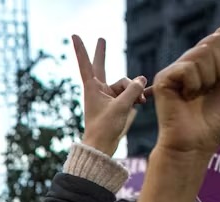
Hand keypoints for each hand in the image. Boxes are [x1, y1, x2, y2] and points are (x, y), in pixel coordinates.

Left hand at [72, 35, 147, 156]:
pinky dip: (137, 96)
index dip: (81, 49)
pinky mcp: (116, 103)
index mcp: (92, 88)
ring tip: (141, 101)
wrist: (102, 147)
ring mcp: (108, 96)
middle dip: (102, 53)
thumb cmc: (105, 128)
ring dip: (134, 91)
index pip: (86, 64)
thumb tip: (142, 79)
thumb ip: (133, 90)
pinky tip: (145, 99)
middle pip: (102, 67)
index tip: (74, 35)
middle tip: (101, 39)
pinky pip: (129, 93)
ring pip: (125, 85)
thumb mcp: (121, 107)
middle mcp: (99, 90)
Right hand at [153, 27, 219, 158]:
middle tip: (214, 88)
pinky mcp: (164, 78)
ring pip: (202, 53)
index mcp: (210, 61)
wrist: (196, 145)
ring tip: (199, 96)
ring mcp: (177, 69)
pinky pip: (188, 68)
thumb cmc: (219, 123)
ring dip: (209, 79)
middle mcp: (192, 61)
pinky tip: (187, 97)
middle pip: (215, 40)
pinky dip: (194, 85)